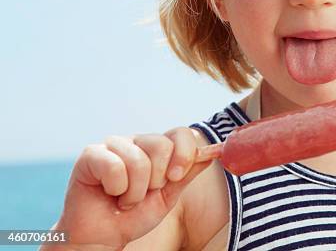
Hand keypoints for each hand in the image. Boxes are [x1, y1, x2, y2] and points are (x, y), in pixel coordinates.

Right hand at [52, 127, 210, 249]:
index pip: (180, 133)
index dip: (184, 154)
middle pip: (162, 145)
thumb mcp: (169, 196)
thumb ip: (187, 173)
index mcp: (157, 148)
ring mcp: (113, 145)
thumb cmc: (134, 215)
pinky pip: (114, 167)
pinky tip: (110, 193)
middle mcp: (136, 141)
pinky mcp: (91, 154)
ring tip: (126, 198)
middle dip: (157, 179)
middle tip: (144, 192)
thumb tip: (211, 153)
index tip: (176, 177)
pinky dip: (116, 188)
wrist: (103, 236)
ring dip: (135, 191)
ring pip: (139, 160)